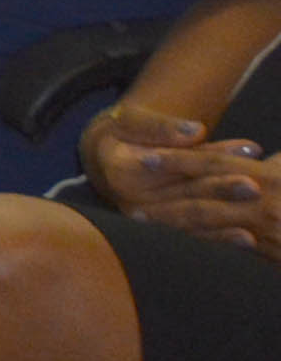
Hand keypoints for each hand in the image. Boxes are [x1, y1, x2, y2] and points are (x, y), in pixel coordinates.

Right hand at [87, 109, 280, 255]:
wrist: (101, 160)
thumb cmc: (118, 135)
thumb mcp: (130, 121)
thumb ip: (161, 127)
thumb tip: (196, 129)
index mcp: (123, 172)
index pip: (175, 163)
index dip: (212, 157)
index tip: (248, 151)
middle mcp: (133, 202)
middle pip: (187, 193)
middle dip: (225, 189)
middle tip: (257, 185)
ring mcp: (148, 220)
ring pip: (194, 216)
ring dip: (229, 216)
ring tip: (258, 208)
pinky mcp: (161, 230)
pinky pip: (194, 234)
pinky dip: (221, 236)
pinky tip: (247, 238)